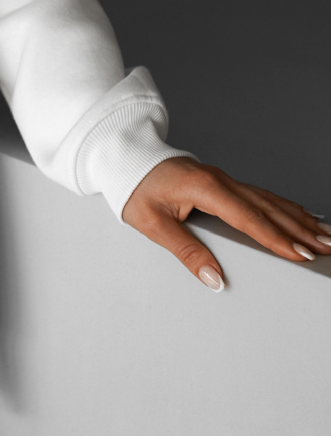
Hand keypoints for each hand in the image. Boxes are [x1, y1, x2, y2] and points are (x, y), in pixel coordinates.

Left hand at [122, 156, 330, 289]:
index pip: (249, 218)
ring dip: (299, 220)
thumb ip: (185, 251)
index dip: (277, 238)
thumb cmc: (135, 188)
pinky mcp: (223, 181)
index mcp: (205, 188)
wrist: (126, 157)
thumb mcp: (151, 224)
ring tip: (326, 236)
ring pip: (270, 201)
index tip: (301, 253)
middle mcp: (221, 180)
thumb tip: (213, 278)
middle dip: (300, 231)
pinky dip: (286, 207)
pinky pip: (261, 195)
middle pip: (269, 209)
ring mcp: (224, 179)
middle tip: (327, 249)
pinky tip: (303, 215)